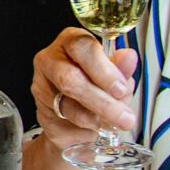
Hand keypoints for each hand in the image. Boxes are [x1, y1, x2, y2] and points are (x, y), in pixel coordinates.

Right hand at [32, 26, 137, 143]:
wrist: (78, 114)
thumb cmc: (97, 85)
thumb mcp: (115, 75)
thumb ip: (120, 68)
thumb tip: (129, 57)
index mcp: (70, 41)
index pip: (82, 48)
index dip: (103, 70)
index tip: (121, 89)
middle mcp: (50, 60)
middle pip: (69, 78)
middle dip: (101, 101)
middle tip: (124, 117)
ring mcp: (41, 86)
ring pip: (67, 105)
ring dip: (96, 118)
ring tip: (116, 124)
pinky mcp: (41, 112)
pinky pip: (64, 123)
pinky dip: (85, 128)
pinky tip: (99, 127)